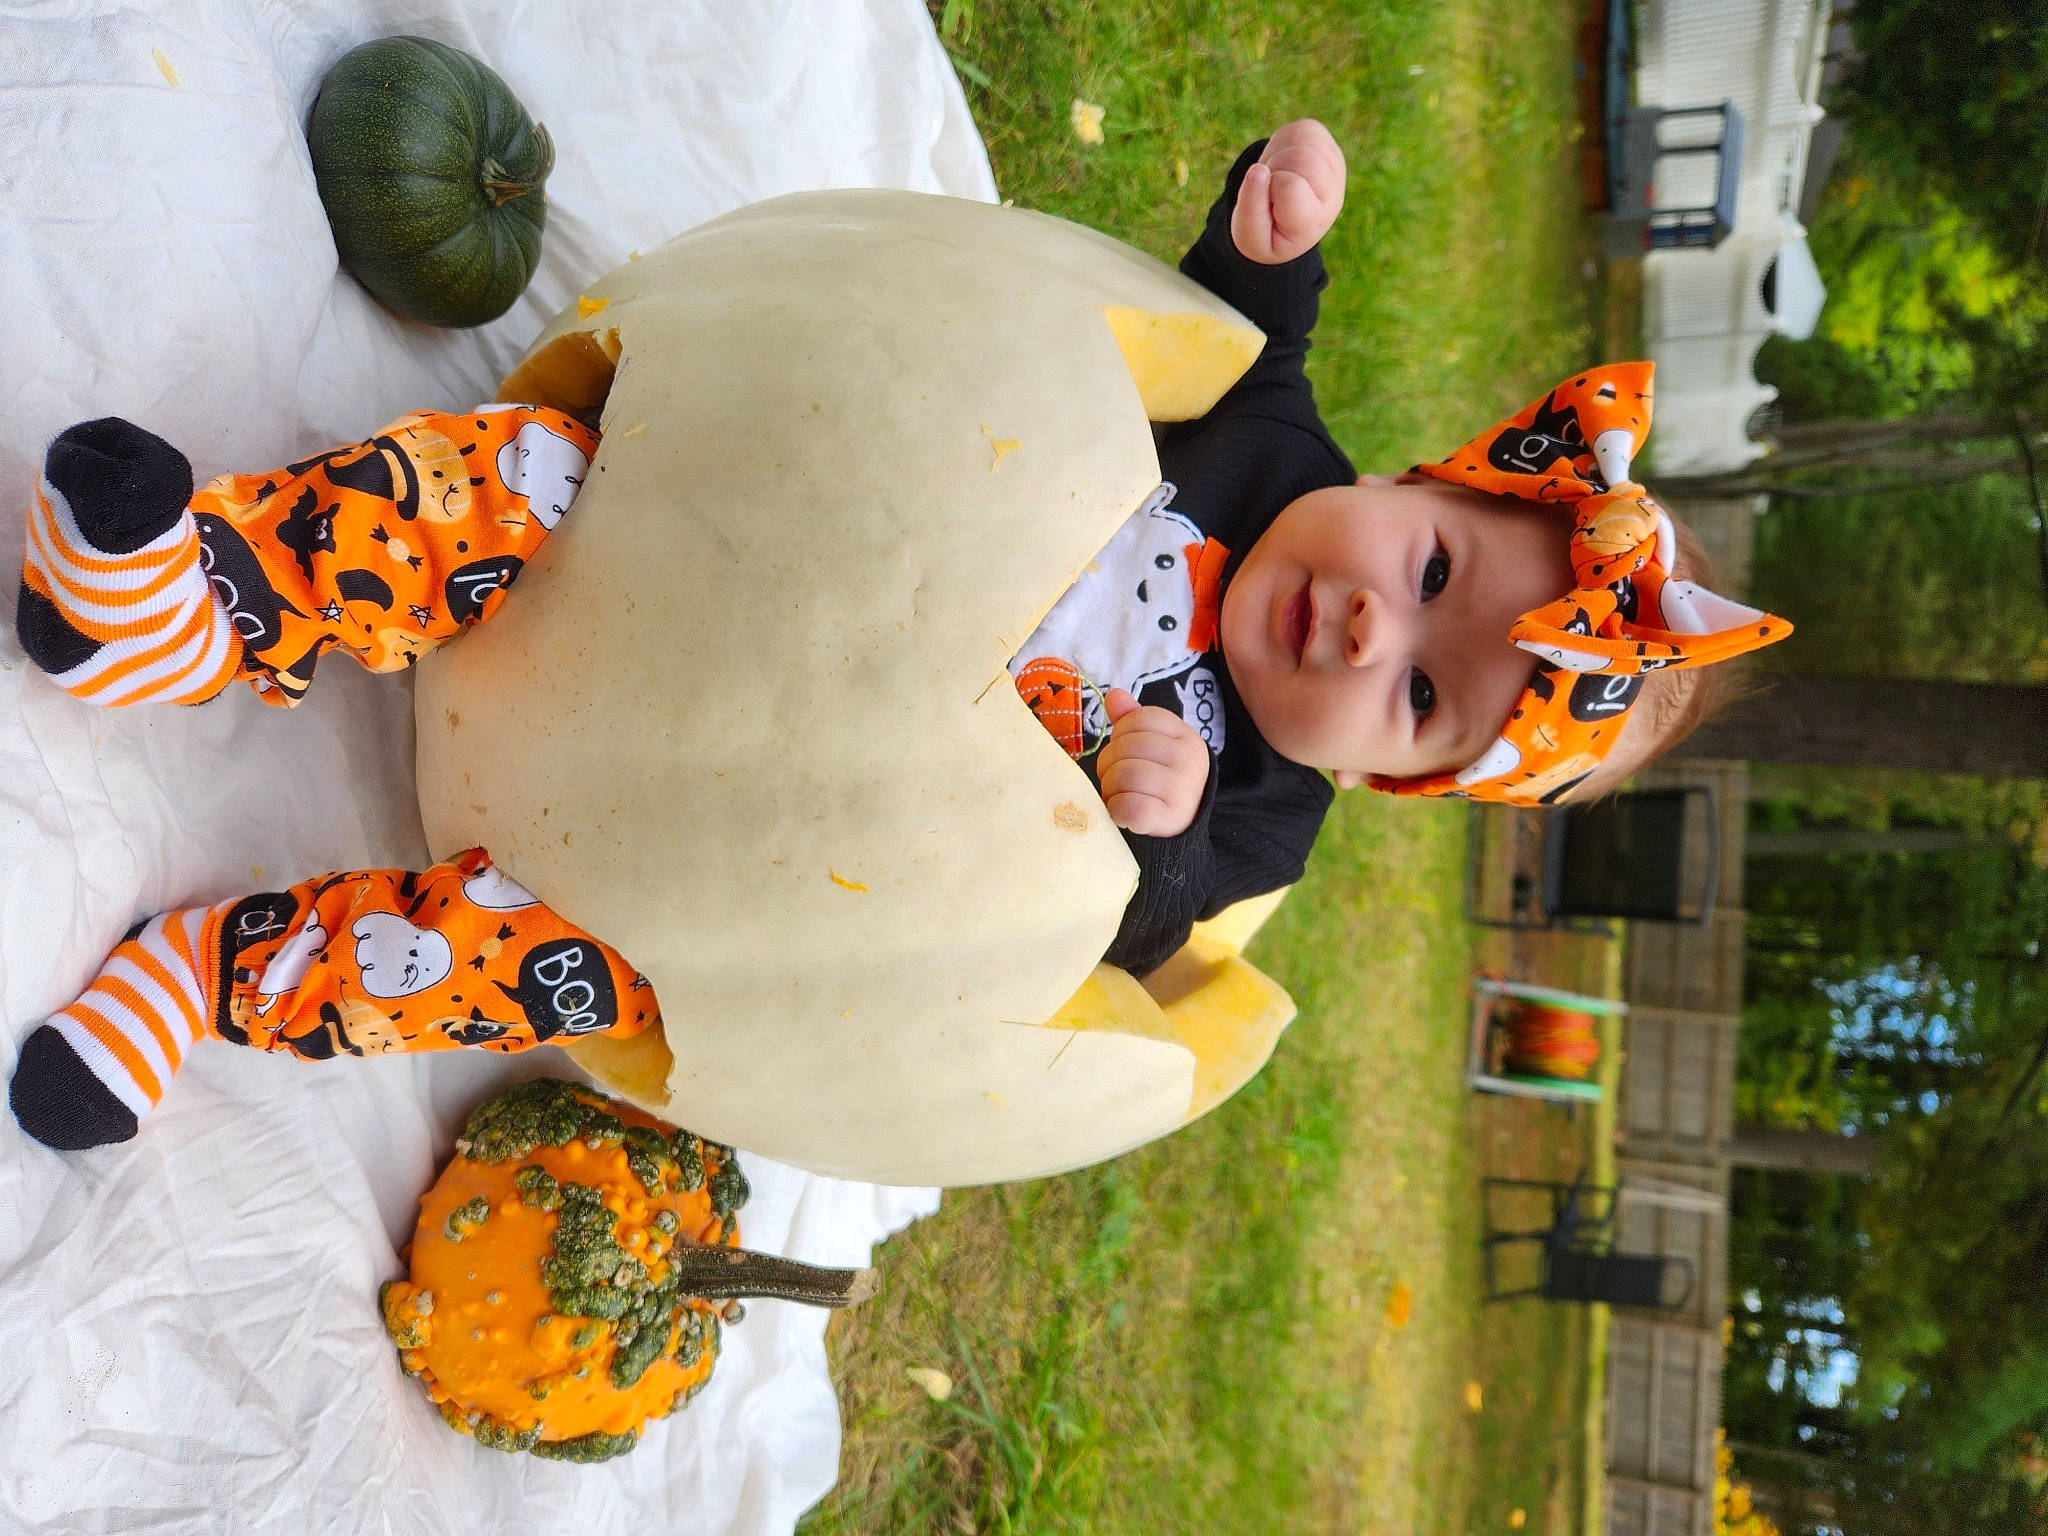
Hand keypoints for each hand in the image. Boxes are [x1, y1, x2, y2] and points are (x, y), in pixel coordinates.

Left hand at [1096, 688, 1210, 836]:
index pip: (1139, 718)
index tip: (1126, 752)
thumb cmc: (1160, 783)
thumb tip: (1114, 695)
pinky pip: (1128, 806)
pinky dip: (1116, 811)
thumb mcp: (1153, 747)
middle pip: (1126, 746)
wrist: (1180, 828)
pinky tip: (1123, 814)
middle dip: (1109, 764)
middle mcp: (1188, 759)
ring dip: (1110, 788)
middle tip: (1116, 780)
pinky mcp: (1169, 817)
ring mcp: (1182, 789)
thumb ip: (1132, 720)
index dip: (1121, 734)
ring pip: (1124, 775)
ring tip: (1119, 796)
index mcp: (1185, 736)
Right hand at [1230, 118, 1345, 264]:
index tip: (1270, 206)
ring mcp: (1333, 165)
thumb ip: (1250, 211)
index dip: (1269, 190)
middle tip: (1271, 190)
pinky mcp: (1327, 145)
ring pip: (1301, 140)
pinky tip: (1283, 165)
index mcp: (1313, 221)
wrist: (1285, 220)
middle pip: (1301, 158)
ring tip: (1277, 178)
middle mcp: (1332, 193)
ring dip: (1277, 156)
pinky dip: (1282, 144)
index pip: (1291, 187)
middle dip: (1274, 169)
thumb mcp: (1250, 236)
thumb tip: (1258, 169)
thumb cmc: (1266, 231)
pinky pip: (1300, 129)